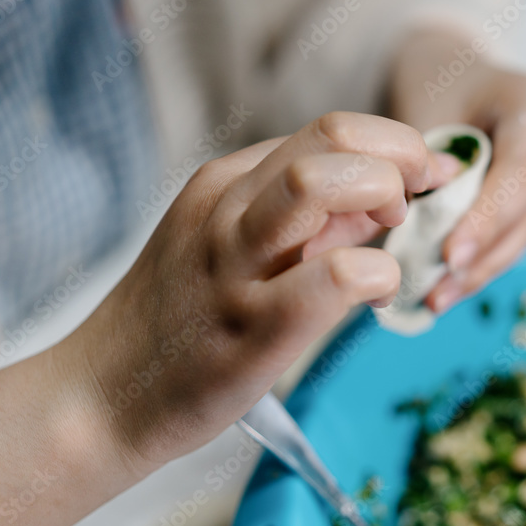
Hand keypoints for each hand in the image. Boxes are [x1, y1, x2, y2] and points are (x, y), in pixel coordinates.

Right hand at [67, 112, 460, 470]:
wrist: (103, 396)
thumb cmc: (181, 321)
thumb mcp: (234, 246)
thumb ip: (310, 221)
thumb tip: (385, 198)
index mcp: (228, 183)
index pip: (330, 129)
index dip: (394, 144)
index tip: (422, 176)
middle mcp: (229, 208)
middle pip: (333, 134)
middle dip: (399, 156)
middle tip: (406, 206)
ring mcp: (235, 264)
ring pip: (322, 182)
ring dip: (383, 197)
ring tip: (389, 239)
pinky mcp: (252, 326)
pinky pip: (338, 276)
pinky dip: (378, 275)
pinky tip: (375, 297)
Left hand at [389, 29, 525, 312]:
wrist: (463, 79)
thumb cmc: (441, 88)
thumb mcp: (432, 111)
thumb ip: (432, 165)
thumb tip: (417, 231)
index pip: (520, 173)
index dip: (487, 219)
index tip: (449, 256)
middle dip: (480, 258)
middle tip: (435, 294)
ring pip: (522, 236)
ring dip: (478, 271)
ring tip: (434, 301)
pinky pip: (515, 238)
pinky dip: (481, 262)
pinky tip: (448, 289)